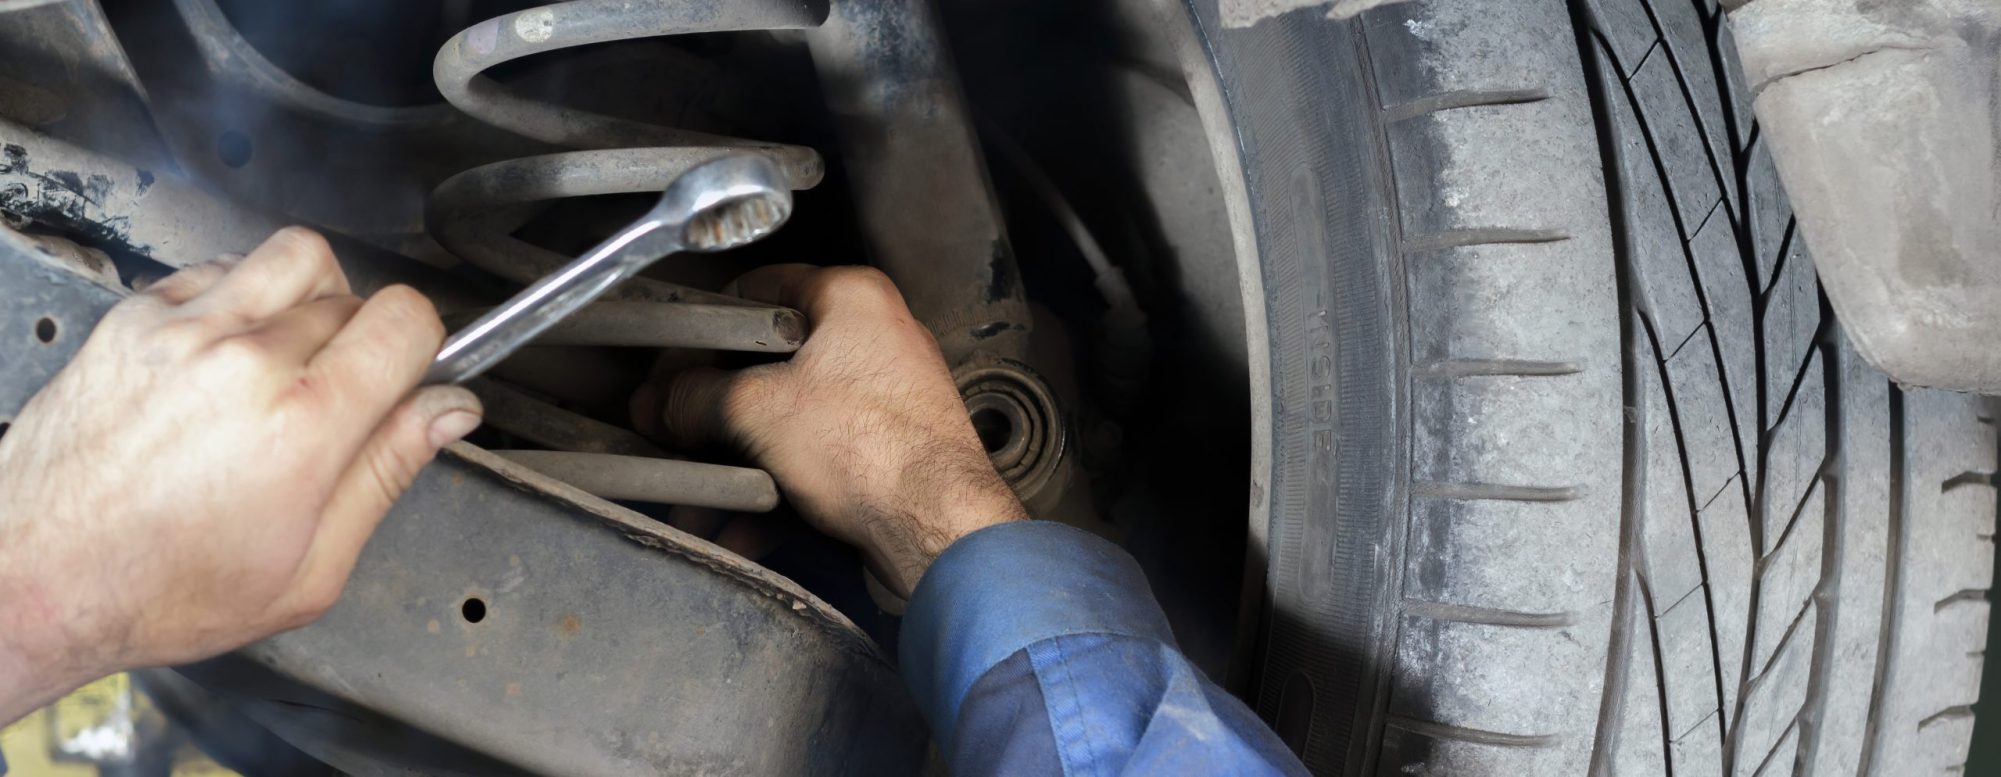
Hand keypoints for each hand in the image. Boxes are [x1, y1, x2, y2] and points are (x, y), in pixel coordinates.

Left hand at [0, 228, 481, 721]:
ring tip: (295, 354)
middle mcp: (245, 360)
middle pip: (357, 295)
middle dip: (365, 340)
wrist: (34, 576)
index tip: (411, 376)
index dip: (425, 346)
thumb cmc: (160, 588)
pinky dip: (243, 299)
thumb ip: (387, 473)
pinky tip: (231, 356)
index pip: (407, 320)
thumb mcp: (309, 569)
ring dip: (314, 296)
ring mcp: (184, 330)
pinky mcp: (137, 318)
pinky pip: (221, 269)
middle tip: (340, 396)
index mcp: (304, 425)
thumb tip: (449, 411)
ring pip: (295, 257)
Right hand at [632, 265, 1025, 597]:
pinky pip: (813, 462)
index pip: (755, 290)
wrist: (939, 528)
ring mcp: (883, 398)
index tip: (668, 366)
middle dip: (713, 412)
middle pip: (767, 364)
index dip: (700, 331)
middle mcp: (875, 339)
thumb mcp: (755, 409)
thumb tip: (660, 402)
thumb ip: (694, 398)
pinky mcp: (885, 452)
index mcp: (852, 298)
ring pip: (787, 423)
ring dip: (736, 465)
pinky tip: (738, 526)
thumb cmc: (873, 449)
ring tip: (696, 500)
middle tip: (673, 432)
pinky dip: (774, 491)